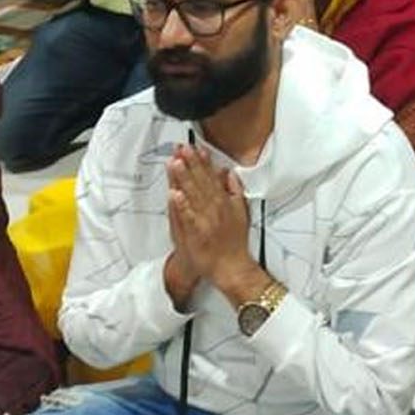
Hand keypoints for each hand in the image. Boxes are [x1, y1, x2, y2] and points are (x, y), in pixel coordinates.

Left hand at [166, 143, 252, 290]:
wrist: (231, 267)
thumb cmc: (234, 242)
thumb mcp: (241, 212)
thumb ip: (234, 191)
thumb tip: (229, 174)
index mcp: (223, 202)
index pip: (210, 177)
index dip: (202, 161)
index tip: (195, 148)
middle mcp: (213, 208)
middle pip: (200, 182)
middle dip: (190, 164)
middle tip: (182, 148)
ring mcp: (204, 220)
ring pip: (192, 195)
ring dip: (184, 178)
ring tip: (175, 163)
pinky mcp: (195, 233)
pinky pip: (187, 217)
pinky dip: (181, 206)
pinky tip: (174, 194)